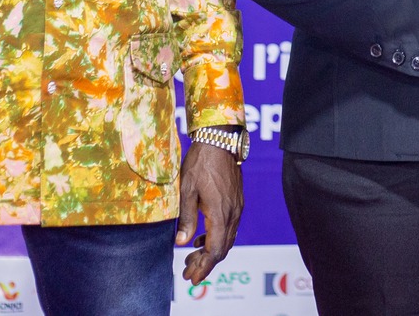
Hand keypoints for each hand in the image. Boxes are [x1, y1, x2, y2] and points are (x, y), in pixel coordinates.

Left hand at [177, 141, 243, 282]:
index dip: (204, 267)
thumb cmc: (201, 163)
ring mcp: (237, 208)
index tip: (192, 278)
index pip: (215, 251)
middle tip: (187, 271)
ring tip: (191, 257)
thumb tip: (181, 243)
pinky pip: (230, 228)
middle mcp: (233, 214)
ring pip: (228, 240)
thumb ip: (186, 218)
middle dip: (205, 264)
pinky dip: (217, 239)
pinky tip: (202, 238)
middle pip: (223, 249)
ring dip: (211, 252)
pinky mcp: (237, 202)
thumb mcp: (187, 190)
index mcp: (220, 214)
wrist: (220, 141)